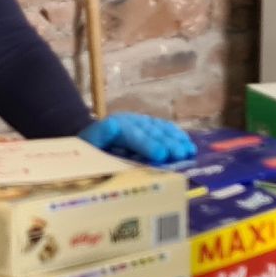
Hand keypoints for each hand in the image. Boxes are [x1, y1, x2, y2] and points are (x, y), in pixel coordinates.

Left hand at [81, 114, 196, 165]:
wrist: (89, 142)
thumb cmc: (88, 151)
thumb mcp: (87, 147)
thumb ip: (98, 137)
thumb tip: (110, 126)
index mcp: (112, 126)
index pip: (131, 134)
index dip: (147, 144)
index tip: (160, 156)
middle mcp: (128, 121)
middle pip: (149, 132)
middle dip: (166, 144)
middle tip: (180, 155)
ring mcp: (139, 122)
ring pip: (159, 129)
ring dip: (175, 140)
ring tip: (188, 151)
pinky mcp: (148, 126)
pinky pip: (164, 129)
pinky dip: (176, 136)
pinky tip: (187, 144)